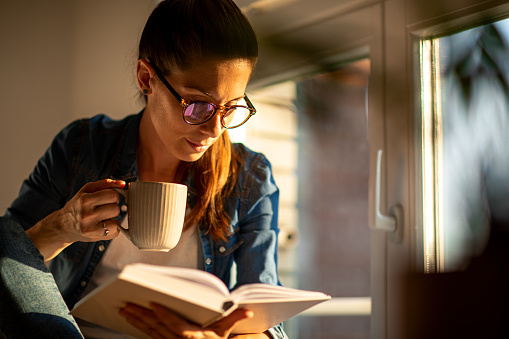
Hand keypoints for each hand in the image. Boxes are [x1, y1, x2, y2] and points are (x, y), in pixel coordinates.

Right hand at [26, 179, 125, 260]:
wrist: (62, 226)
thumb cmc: (77, 205)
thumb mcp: (86, 190)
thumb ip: (105, 184)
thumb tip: (123, 184)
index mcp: (84, 200)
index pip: (113, 195)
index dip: (112, 195)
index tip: (106, 198)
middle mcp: (86, 215)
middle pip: (116, 208)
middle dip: (112, 207)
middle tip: (102, 208)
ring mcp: (90, 228)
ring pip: (117, 221)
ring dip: (112, 218)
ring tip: (101, 217)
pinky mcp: (94, 237)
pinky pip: (115, 232)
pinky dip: (112, 229)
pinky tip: (102, 226)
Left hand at [119, 302, 259, 338]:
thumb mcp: (226, 331)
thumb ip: (234, 318)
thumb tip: (248, 311)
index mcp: (193, 336)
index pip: (175, 325)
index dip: (164, 315)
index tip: (153, 304)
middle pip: (157, 327)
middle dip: (142, 315)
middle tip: (127, 304)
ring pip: (150, 331)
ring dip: (136, 320)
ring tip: (124, 310)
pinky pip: (149, 335)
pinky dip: (139, 327)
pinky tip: (131, 319)